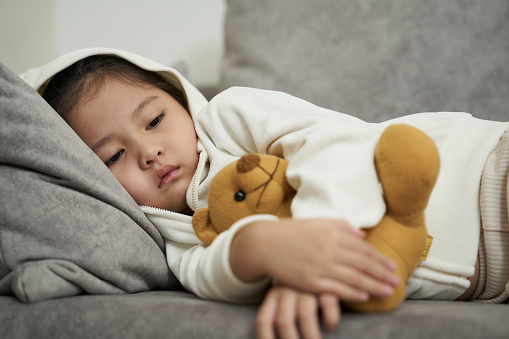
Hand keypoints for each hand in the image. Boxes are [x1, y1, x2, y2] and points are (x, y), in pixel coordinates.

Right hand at [230, 218, 398, 301]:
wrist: (265, 243)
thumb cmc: (293, 231)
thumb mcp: (318, 222)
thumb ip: (343, 226)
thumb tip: (363, 235)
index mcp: (333, 233)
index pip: (364, 249)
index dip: (380, 259)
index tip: (393, 266)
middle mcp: (329, 249)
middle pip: (363, 265)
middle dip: (382, 274)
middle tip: (397, 282)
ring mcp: (320, 266)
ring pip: (354, 278)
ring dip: (374, 286)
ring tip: (388, 292)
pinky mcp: (309, 281)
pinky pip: (335, 289)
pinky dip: (352, 293)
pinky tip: (364, 297)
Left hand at [257, 284, 339, 338]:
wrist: (312, 254)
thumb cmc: (296, 283)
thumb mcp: (281, 294)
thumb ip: (277, 313)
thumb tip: (280, 335)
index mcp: (273, 294)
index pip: (263, 320)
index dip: (266, 338)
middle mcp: (287, 289)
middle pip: (284, 322)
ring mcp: (306, 285)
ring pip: (305, 316)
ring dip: (311, 337)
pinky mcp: (325, 282)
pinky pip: (327, 305)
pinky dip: (330, 320)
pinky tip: (330, 326)